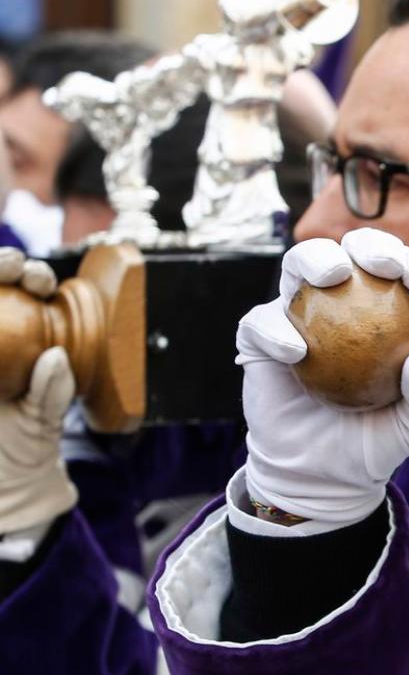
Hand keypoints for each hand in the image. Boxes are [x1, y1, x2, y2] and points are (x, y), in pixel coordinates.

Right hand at [0, 248, 76, 533]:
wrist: (1, 489)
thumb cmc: (23, 449)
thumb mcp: (43, 421)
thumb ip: (51, 392)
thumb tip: (57, 358)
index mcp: (17, 341)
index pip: (20, 291)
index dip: (26, 275)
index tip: (38, 278)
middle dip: (2, 264)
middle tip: (13, 267)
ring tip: (1, 271)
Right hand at [237, 228, 408, 525]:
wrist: (322, 478)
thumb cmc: (374, 442)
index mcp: (384, 310)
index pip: (400, 271)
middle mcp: (340, 302)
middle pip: (351, 251)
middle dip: (371, 244)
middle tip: (386, 266)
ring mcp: (298, 315)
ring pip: (300, 264)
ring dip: (317, 259)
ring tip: (333, 275)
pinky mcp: (259, 339)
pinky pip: (261, 322)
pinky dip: (275, 330)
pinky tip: (295, 351)